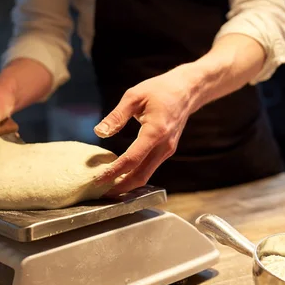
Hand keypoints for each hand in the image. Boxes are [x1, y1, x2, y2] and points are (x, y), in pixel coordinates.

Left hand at [94, 67, 198, 194]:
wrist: (186, 91)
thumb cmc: (160, 90)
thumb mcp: (134, 96)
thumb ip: (116, 116)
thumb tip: (99, 132)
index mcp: (155, 132)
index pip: (132, 160)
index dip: (113, 173)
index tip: (97, 180)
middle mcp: (164, 146)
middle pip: (140, 176)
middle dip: (120, 188)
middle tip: (100, 193)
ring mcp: (167, 150)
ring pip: (146, 175)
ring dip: (127, 184)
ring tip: (107, 187)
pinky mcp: (167, 150)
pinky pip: (150, 168)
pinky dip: (135, 174)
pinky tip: (121, 174)